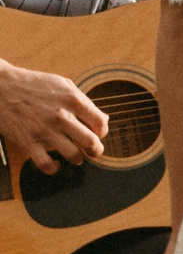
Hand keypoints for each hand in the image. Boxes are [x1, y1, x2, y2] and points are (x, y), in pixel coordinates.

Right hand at [0, 61, 106, 175]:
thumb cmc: (34, 85)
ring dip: (78, 160)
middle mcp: (61, 116)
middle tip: (92, 151)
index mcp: (72, 100)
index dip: (102, 132)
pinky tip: (54, 163)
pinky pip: (45, 164)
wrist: (1, 87)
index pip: (100, 123)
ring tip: (75, 157)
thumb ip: (83, 101)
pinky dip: (53, 168)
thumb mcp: (63, 84)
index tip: (97, 134)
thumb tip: (102, 119)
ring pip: (73, 155)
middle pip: (91, 142)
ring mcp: (44, 130)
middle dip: (95, 150)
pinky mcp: (28, 141)